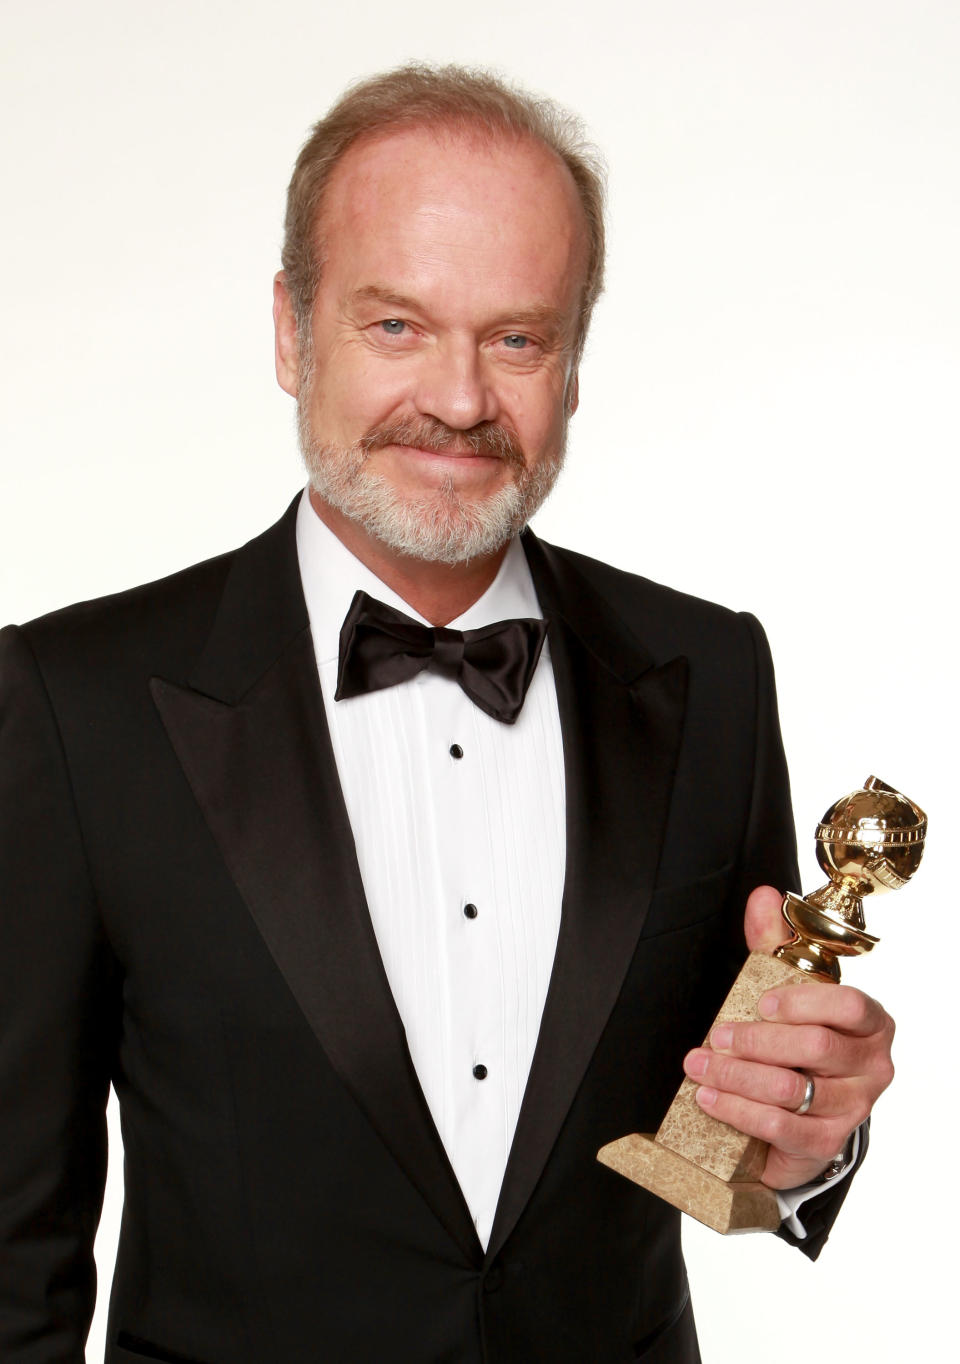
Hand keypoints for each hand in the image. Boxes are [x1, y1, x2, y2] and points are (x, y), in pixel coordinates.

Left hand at [682, 885, 895, 1188]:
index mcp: (870, 1024)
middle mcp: (871, 1067)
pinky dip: (736, 1109)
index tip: (761, 1002)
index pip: (849, 1006)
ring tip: (697, 1066)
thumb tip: (764, 895)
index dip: (802, 1003)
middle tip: (715, 1035)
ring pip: (789, 1088)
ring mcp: (852, 1109)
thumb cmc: (797, 1047)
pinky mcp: (825, 1144)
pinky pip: (778, 1125)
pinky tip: (708, 1098)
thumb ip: (776, 946)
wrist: (802, 1119)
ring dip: (734, 1075)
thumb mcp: (788, 995)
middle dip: (754, 1040)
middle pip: (813, 1048)